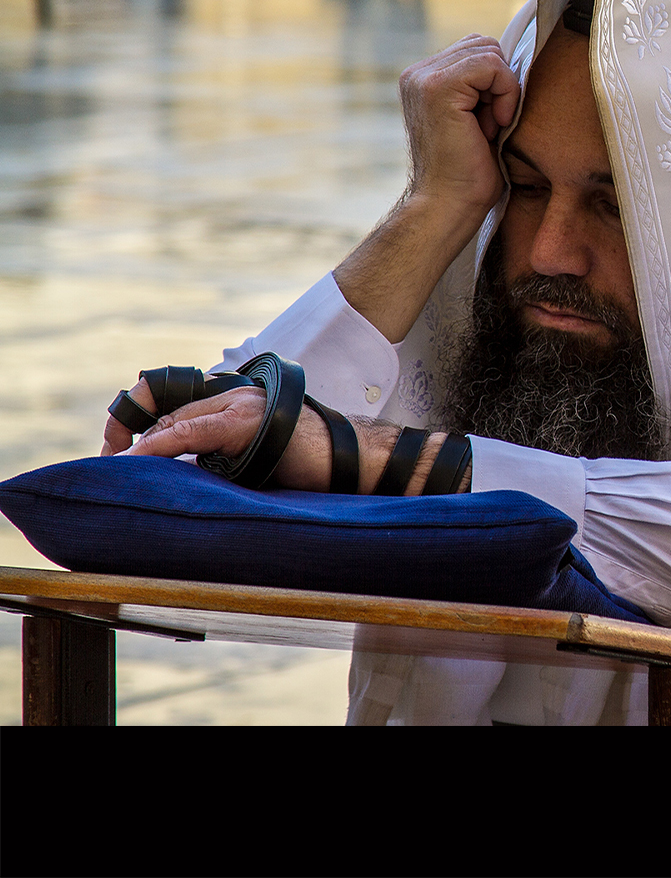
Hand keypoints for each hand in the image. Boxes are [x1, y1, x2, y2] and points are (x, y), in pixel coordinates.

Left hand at [102, 376, 469, 494]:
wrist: (358, 461)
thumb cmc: (315, 469)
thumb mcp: (257, 464)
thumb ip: (224, 461)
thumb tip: (185, 482)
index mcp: (237, 404)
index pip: (174, 409)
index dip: (139, 427)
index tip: (118, 453)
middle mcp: (235, 397)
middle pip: (165, 412)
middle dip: (128, 439)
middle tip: (105, 465)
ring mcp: (241, 405)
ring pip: (174, 421)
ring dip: (138, 447)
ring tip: (113, 466)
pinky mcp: (247, 421)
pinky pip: (191, 432)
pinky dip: (159, 447)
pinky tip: (136, 460)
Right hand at [399, 34, 520, 217]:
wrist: (449, 205)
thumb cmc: (470, 173)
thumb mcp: (478, 119)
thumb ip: (483, 87)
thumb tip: (514, 60)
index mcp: (423, 79)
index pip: (476, 50)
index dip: (496, 83)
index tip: (491, 123)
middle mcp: (418, 73)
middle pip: (484, 45)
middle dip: (500, 83)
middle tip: (491, 125)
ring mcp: (423, 77)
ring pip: (489, 52)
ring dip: (503, 90)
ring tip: (489, 127)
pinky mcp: (438, 87)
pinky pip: (491, 64)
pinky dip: (505, 92)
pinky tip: (497, 124)